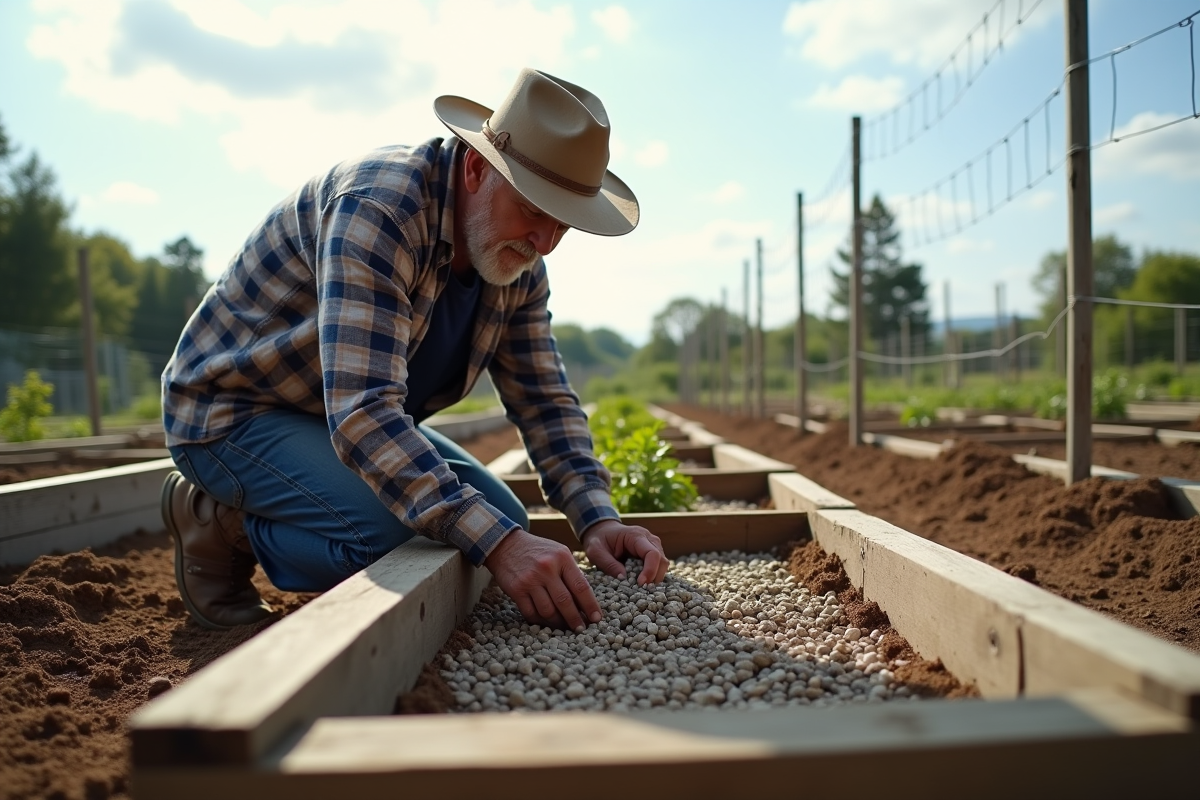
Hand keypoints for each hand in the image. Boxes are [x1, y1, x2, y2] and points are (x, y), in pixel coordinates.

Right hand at [484, 528, 602, 631]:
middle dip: (575, 619)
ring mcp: (530, 579)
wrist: (506, 544)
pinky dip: (540, 621)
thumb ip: (572, 573)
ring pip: (548, 610)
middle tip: (581, 630)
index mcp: (562, 558)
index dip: (590, 606)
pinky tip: (546, 622)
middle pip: (565, 602)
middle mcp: (546, 568)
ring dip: (558, 623)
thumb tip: (586, 601)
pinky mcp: (516, 590)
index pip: (581, 586)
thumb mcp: (559, 553)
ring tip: (563, 626)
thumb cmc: (538, 551)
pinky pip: (531, 613)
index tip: (596, 619)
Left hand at [580, 519, 669, 585]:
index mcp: (635, 535)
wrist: (602, 530)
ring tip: (640, 587)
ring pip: (663, 564)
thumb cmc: (598, 539)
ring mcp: (652, 545)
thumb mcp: (595, 551)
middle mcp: (648, 539)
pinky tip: (642, 583)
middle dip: (654, 577)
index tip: (640, 584)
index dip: (650, 570)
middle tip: (641, 589)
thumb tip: (624, 578)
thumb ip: (608, 564)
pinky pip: (658, 566)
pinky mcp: (651, 553)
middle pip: (661, 560)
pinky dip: (652, 576)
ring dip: (654, 578)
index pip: (652, 553)